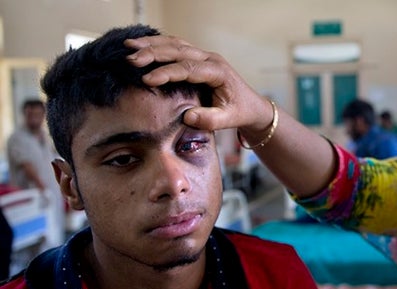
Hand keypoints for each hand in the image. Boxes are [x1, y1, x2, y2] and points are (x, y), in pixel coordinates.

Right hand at [124, 35, 271, 133]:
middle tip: (131, 59)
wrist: (251, 105)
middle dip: (153, 53)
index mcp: (218, 72)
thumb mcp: (229, 120)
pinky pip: (176, 46)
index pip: (189, 69)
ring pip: (175, 44)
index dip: (167, 73)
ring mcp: (204, 56)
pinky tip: (141, 45)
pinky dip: (158, 44)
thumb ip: (210, 120)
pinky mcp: (198, 58)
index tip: (147, 80)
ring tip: (129, 46)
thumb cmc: (240, 112)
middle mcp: (210, 59)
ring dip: (152, 44)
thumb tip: (188, 117)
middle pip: (179, 51)